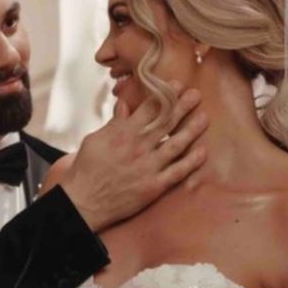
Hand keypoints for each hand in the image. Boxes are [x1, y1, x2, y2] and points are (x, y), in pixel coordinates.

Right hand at [61, 83, 207, 230]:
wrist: (83, 202)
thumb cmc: (86, 170)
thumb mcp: (95, 140)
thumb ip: (114, 122)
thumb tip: (125, 104)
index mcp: (123, 133)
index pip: (149, 108)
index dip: (165, 95)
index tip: (176, 85)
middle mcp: (138, 147)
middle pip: (166, 122)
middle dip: (183, 106)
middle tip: (196, 94)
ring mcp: (148, 167)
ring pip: (176, 144)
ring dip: (192, 130)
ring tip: (204, 117)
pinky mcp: (153, 186)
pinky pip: (177, 172)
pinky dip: (191, 162)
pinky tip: (202, 152)